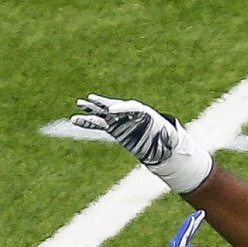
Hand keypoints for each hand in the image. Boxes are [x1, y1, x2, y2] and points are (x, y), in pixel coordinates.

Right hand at [68, 93, 212, 192]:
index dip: (122, 109)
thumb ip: (170, 136)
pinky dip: (88, 122)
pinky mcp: (115, 129)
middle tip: (91, 99)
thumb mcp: (172, 139)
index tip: (112, 112)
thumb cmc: (169, 141)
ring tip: (80, 102)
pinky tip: (76, 120)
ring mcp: (122, 121)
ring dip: (92, 109)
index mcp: (146, 114)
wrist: (163, 147)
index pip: (132, 108)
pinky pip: (100, 124)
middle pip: (116, 106)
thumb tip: (170, 137)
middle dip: (104, 103)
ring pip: (105, 114)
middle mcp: (132, 115)